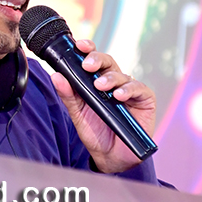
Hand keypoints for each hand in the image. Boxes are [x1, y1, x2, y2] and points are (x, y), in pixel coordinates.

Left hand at [51, 39, 155, 173]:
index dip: (87, 49)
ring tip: (101, 86)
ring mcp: (129, 90)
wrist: (111, 156)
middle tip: (87, 64)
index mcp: (95, 81)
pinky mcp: (144, 100)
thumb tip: (56, 76)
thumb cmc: (96, 131)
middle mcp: (113, 82)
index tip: (78, 45)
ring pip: (121, 74)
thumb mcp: (78, 114)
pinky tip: (119, 95)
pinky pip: (139, 89)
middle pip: (107, 62)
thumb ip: (68, 95)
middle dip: (97, 59)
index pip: (92, 59)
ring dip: (110, 78)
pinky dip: (129, 90)